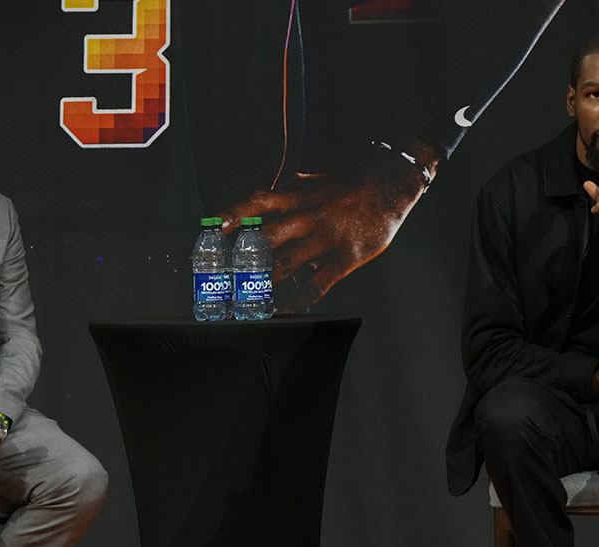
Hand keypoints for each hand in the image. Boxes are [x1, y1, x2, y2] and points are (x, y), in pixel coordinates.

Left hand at [219, 141, 439, 310]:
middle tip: (216, 273)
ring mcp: (325, 239)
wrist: (390, 186)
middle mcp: (307, 216)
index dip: (231, 214)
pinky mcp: (343, 259)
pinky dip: (296, 301)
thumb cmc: (343, 187)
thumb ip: (280, 194)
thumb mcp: (309, 182)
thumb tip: (247, 203)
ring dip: (260, 283)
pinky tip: (281, 311)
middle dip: (238, 257)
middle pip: (264, 237)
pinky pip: (315, 285)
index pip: (256, 201)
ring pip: (285, 265)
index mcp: (296, 195)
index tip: (209, 226)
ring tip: (241, 298)